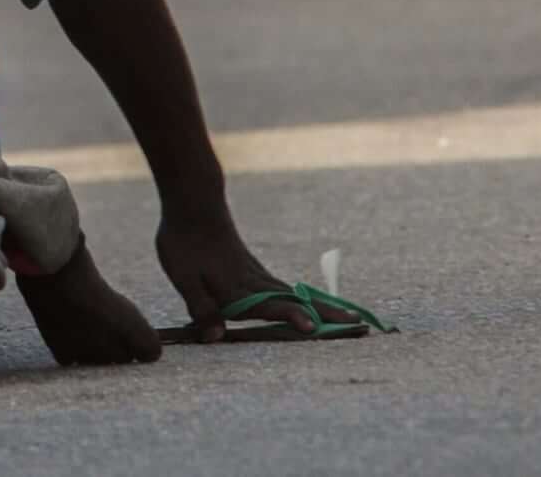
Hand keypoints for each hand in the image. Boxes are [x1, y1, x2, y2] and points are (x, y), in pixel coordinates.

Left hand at [155, 210, 359, 343]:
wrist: (195, 203)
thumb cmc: (183, 241)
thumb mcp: (182, 276)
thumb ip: (200, 306)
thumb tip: (215, 337)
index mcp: (238, 288)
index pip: (269, 305)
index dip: (289, 317)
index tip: (311, 327)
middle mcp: (255, 283)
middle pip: (295, 302)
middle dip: (325, 316)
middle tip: (358, 326)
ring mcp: (258, 276)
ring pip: (295, 295)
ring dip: (322, 308)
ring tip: (350, 319)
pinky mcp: (255, 271)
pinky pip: (285, 290)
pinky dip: (305, 300)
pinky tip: (313, 307)